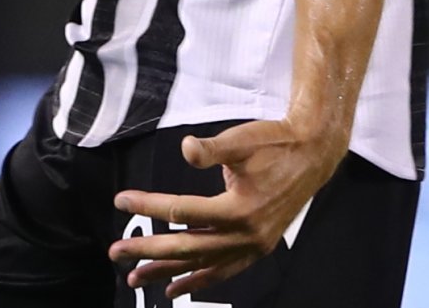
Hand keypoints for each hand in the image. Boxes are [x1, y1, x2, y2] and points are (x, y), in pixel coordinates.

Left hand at [108, 117, 345, 297]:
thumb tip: (185, 148)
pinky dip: (199, 280)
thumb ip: (212, 149)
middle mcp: (246, 235)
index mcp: (239, 209)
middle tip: (115, 253)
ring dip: (167, 272)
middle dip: (148, 250)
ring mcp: (253, 246)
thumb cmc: (274, 142)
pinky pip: (223, 271)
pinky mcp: (257, 247)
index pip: (181, 211)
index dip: (148, 205)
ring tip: (135, 278)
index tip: (120, 199)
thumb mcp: (241, 140)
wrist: (313, 155)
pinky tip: (177, 288)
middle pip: (186, 246)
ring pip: (202, 265)